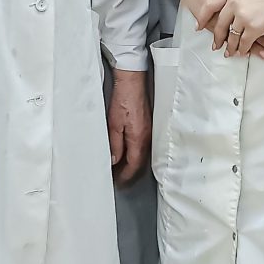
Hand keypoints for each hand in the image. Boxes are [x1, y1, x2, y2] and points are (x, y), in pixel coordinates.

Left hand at [108, 69, 149, 184]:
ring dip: (133, 163)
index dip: (126, 175)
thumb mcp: (113, 124)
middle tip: (119, 179)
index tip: (118, 182)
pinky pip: (143, 145)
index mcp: (138, 139)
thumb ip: (115, 144)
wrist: (132, 81)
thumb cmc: (123, 99)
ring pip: (142, 154)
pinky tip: (128, 153)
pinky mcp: (147, 125)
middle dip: (130, 173)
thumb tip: (115, 160)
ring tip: (122, 169)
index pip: (134, 164)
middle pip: (140, 162)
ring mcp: (149, 131)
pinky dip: (136, 153)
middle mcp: (147, 137)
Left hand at [197, 0, 263, 57]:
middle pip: (220, 24)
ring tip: (229, 53)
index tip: (198, 25)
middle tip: (216, 45)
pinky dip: (243, 50)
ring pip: (231, 36)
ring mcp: (243, 16)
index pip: (211, 4)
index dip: (203, 16)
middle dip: (217, 37)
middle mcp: (234, 2)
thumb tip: (234, 1)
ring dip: (231, 47)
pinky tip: (241, 53)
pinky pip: (244, 43)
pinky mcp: (253, 28)